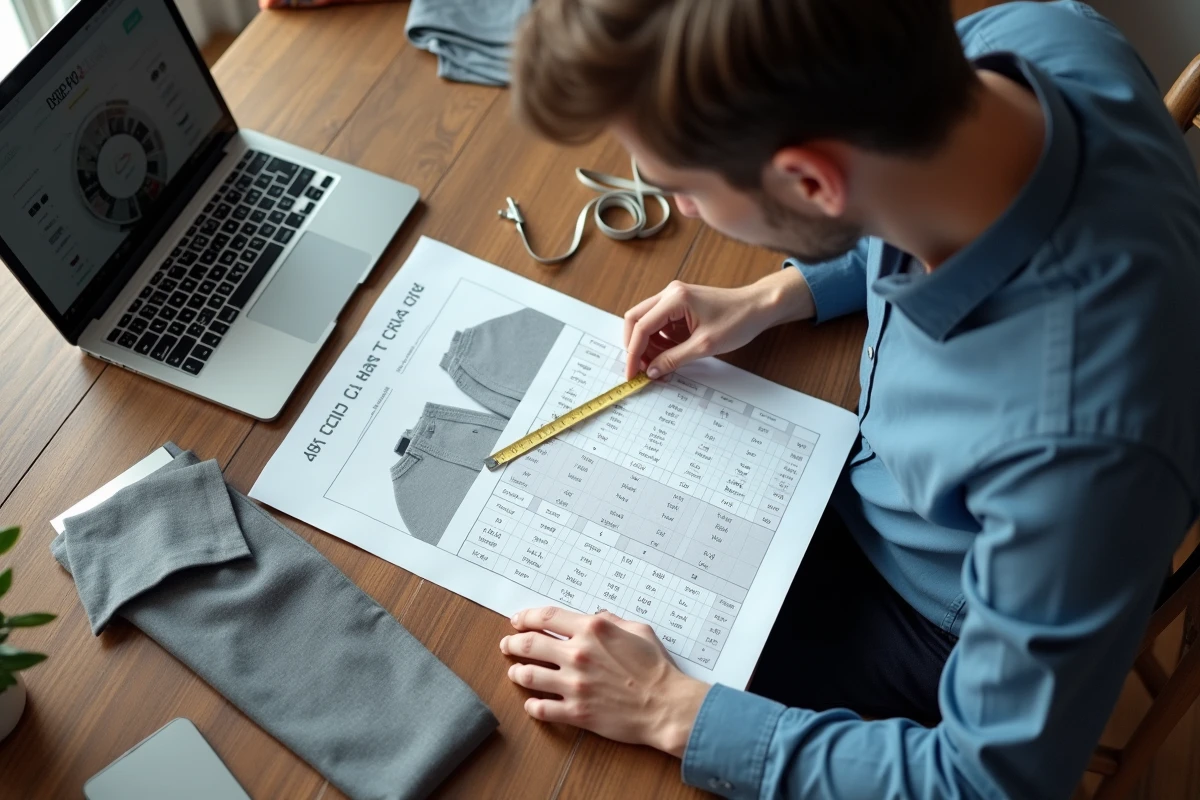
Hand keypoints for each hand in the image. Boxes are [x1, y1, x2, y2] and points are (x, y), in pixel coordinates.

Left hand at [501, 606, 709, 757]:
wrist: (667, 706)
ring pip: (529, 676)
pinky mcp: (576, 712)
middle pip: (530, 645)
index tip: (518, 620)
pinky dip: (532, 705)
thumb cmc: (657, 668)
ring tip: (514, 672)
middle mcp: (578, 655)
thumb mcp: (639, 630)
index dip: (526, 617)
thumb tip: (595, 617)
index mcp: (593, 630)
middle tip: (507, 644)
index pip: (547, 618)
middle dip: (513, 643)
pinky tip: (531, 703)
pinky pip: (542, 709)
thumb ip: (612, 620)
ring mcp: (574, 685)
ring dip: (517, 672)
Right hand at [622, 269, 815, 379]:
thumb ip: (674, 359)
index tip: (632, 374)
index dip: (633, 353)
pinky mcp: (680, 305)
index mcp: (675, 299)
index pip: (641, 327)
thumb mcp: (704, 346)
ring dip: (648, 345)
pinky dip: (659, 341)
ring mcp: (674, 298)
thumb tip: (652, 370)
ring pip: (646, 322)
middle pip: (635, 320)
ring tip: (659, 366)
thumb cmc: (738, 320)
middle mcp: (670, 293)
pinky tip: (669, 355)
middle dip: (635, 347)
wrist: (759, 307)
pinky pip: (660, 324)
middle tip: (642, 370)